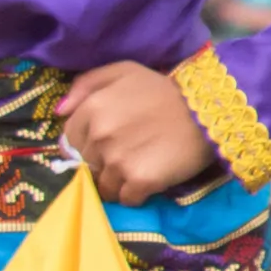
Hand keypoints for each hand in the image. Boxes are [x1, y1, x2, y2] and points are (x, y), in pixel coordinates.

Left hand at [56, 62, 219, 204]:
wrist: (210, 110)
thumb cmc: (165, 89)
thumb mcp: (124, 71)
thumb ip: (86, 84)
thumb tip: (60, 112)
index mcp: (91, 110)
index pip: (70, 142)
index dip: (88, 145)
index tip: (108, 144)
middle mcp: (100, 137)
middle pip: (88, 166)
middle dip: (103, 164)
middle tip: (128, 155)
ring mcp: (119, 161)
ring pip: (104, 186)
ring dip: (118, 182)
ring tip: (139, 169)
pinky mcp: (141, 181)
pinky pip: (126, 199)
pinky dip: (136, 195)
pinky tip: (150, 181)